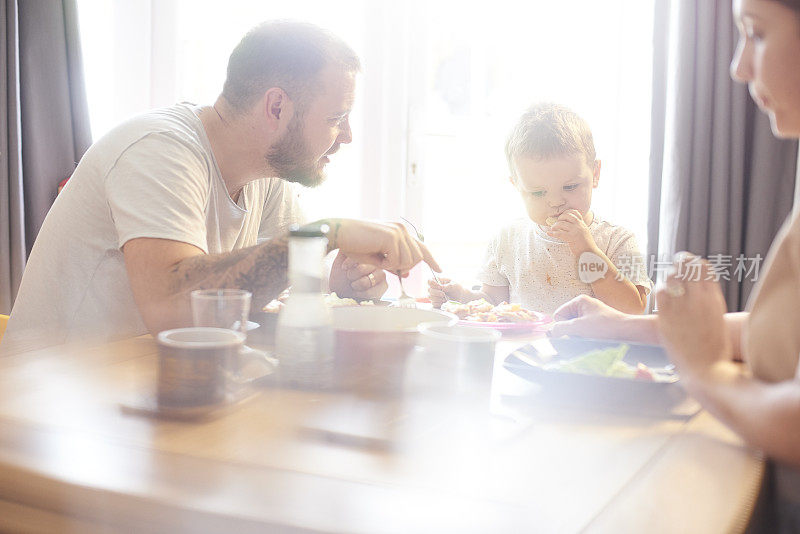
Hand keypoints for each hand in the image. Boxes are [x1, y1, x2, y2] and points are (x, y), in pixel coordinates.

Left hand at [328, 251, 387, 299]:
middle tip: (349, 277)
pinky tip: (358, 292)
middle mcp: (377, 261)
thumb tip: (350, 237)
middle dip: (353, 274)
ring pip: (370, 278)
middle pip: (366, 266)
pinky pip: (374, 290)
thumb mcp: (340, 260)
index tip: (344, 268)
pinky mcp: (384, 286)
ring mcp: (382, 273)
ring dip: (357, 284)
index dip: (351, 263)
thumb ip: (347, 249)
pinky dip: (362, 293)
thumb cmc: (340, 275)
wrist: (340, 291)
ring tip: (353, 284)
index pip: (364, 253)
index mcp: (368, 252)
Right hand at [329, 219, 440, 274]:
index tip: (440, 269)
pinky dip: (385, 264)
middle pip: (418, 258)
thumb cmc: (354, 245)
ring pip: (409, 261)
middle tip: (385, 264)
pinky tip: (374, 255)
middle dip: (404, 267)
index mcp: (399, 231)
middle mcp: (402, 229)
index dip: (431, 259)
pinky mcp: (392, 237)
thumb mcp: (377, 257)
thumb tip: (406, 273)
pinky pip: (396, 261)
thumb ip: (393, 263)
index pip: (421, 247)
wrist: (340, 234)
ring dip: (393, 266)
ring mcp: (398, 232)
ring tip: (377, 258)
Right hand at [427, 277, 466, 307]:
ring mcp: (434, 295)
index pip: (430, 281)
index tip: (439, 287)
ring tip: (445, 299)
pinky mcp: (436, 301)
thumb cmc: (456, 288)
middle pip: (429, 290)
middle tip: (443, 294)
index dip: (433, 284)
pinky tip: (443, 302)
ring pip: (430, 297)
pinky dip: (438, 303)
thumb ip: (447, 285)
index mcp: (437, 281)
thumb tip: (441, 287)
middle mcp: (434, 288)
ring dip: (438, 299)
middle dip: (436, 293)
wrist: (460, 296)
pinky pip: (433, 303)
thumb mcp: (454, 285)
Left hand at [547, 210, 595, 255]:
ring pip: (562, 223)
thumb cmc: (586, 245)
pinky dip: (553, 233)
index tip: (562, 215)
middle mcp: (579, 226)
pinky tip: (549, 233)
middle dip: (561, 217)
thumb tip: (569, 227)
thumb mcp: (585, 233)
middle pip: (568, 216)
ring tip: (553, 228)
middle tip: (558, 221)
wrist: (590, 253)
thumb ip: (579, 228)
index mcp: (582, 224)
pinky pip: (559, 234)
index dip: (568, 212)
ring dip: (555, 225)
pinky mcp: (571, 237)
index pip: (576, 213)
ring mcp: (575, 231)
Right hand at [550, 295, 630, 337]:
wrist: (628, 332)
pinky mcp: (597, 324)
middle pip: (567, 321)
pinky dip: (587, 337)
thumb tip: (550, 332)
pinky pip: (584, 332)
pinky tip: (595, 338)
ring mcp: (591, 315)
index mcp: (579, 301)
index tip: (572, 331)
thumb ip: (561, 328)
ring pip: (575, 328)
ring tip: (591, 336)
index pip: (559, 314)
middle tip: (583, 334)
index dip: (562, 325)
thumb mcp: (579, 327)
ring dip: (580, 335)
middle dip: (572, 331)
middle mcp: (584, 306)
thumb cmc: (606, 326)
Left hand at [655, 253, 731, 376]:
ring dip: (671, 274)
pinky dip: (661, 289)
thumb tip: (701, 287)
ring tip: (671, 275)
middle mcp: (699, 300)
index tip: (692, 261)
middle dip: (682, 262)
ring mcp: (682, 308)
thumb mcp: (718, 319)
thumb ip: (709, 301)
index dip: (696, 262)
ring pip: (671, 277)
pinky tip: (663, 293)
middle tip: (678, 260)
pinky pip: (660, 293)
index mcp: (715, 300)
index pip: (704, 268)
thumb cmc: (715, 348)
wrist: (707, 370)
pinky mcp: (667, 318)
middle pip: (687, 267)